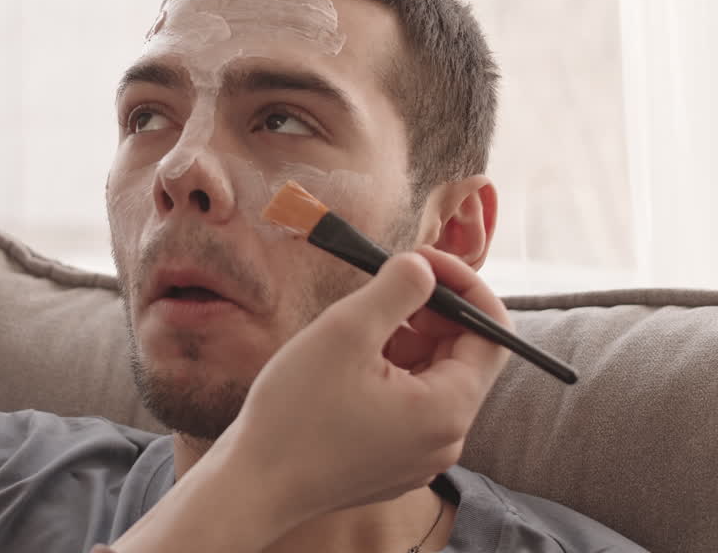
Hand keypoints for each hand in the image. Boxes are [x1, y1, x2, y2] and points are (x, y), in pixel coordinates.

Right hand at [107, 247, 511, 552]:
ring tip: (355, 330)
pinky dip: (389, 375)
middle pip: (462, 356)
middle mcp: (446, 439)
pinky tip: (344, 368)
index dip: (464, 287)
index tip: (422, 260)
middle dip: (430, 313)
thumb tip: (424, 266)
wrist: (253, 487)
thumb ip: (397, 289)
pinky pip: (409, 408)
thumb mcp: (346, 332)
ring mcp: (420, 457)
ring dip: (405, 343)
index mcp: (448, 408)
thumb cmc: (294, 414)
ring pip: (431, 381)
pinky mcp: (393, 464)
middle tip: (383, 286)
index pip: (493, 333)